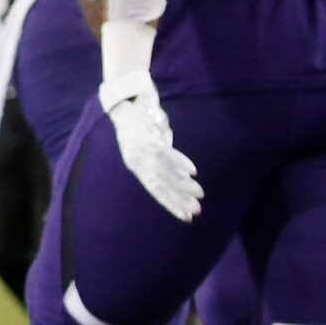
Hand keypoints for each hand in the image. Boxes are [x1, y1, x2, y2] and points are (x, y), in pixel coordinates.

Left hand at [97, 70, 201, 221]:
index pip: (156, 192)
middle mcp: (139, 163)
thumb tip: (184, 177)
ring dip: (183, 184)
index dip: (171, 204)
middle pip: (162, 186)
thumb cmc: (139, 130)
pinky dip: (180, 163)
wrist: (126, 108)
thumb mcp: (148, 150)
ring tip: (199, 194)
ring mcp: (145, 152)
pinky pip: (167, 154)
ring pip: (166, 173)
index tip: (185, 217)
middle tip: (196, 211)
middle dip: (180, 199)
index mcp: (137, 168)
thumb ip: (163, 163)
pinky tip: (192, 172)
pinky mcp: (151, 140)